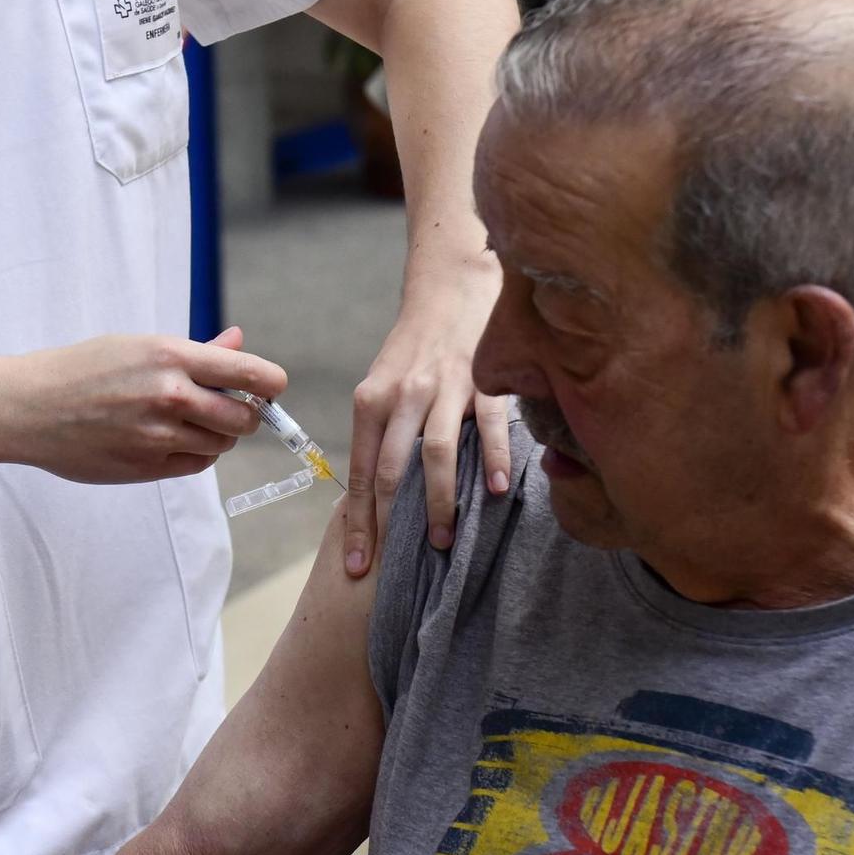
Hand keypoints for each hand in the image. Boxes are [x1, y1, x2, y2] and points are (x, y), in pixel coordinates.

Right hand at [7, 327, 284, 483]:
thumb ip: (195, 351)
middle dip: (246, 413)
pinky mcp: (146, 467)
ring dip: (219, 434)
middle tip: (231, 406)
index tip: (271, 386)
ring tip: (192, 421)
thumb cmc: (83, 369)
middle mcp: (169, 395)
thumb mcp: (138, 346)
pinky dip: (197, 454)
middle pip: (244, 416)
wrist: (29, 408)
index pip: (248, 373)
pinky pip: (196, 465)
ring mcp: (157, 435)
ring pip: (221, 443)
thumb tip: (238, 343)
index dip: (270, 383)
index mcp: (169, 356)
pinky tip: (176, 440)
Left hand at [343, 255, 510, 577]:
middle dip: (393, 523)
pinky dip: (491, 458)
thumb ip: (382, 432)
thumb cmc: (416, 347)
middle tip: (399, 567)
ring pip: (435, 453)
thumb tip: (380, 496)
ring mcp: (443, 387)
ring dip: (439, 502)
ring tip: (445, 541)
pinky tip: (497, 491)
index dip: (358, 522)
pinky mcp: (484, 379)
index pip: (360, 472)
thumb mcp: (384, 384)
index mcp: (372, 400)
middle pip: (392, 469)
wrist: (451, 287)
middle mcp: (402, 395)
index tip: (356, 565)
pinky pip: (487, 424)